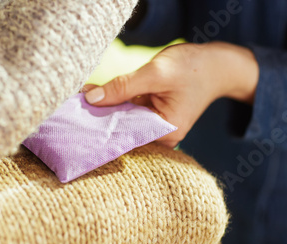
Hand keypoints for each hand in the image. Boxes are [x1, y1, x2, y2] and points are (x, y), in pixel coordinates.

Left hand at [84, 42, 258, 147]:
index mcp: (166, 132)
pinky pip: (129, 113)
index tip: (74, 124)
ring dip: (103, 111)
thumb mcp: (156, 73)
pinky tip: (94, 98)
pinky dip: (114, 105)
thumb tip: (90, 98)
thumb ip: (123, 86)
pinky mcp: (153, 117)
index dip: (99, 129)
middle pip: (122, 130)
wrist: (217, 65)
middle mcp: (161, 136)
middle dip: (98, 119)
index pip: (125, 135)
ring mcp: (157, 127)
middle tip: (69, 111)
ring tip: (77, 103)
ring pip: (123, 121)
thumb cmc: (193, 68)